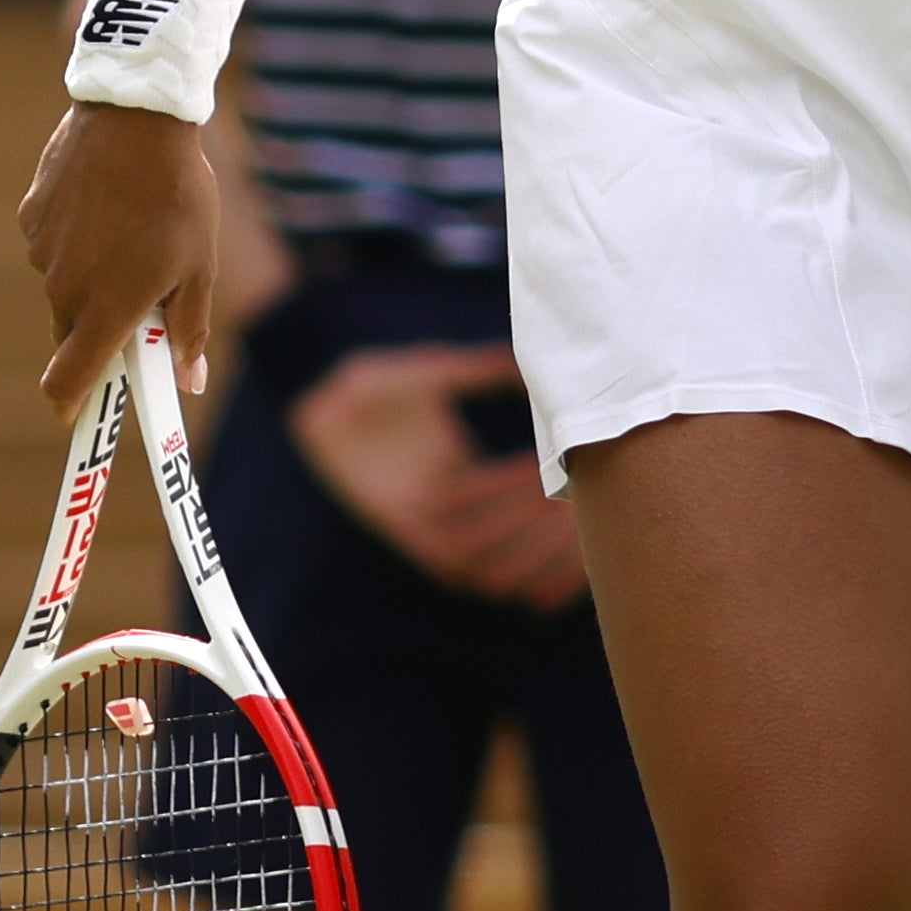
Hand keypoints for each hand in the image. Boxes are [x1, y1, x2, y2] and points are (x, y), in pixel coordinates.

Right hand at [20, 101, 219, 418]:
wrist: (136, 116)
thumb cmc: (179, 194)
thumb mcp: (200, 266)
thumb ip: (189, 329)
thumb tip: (189, 381)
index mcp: (106, 309)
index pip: (66, 382)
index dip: (69, 406)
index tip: (77, 417)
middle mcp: (65, 288)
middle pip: (71, 334)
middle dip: (98, 332)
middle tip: (137, 307)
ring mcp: (43, 252)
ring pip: (63, 288)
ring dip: (90, 281)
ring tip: (131, 238)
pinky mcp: (31, 217)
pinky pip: (52, 248)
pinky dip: (76, 243)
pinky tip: (106, 208)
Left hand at [288, 337, 588, 604]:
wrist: (319, 390)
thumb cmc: (379, 380)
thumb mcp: (442, 371)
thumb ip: (486, 369)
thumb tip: (536, 360)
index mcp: (467, 475)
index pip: (524, 512)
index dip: (557, 519)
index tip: (591, 496)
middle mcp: (452, 504)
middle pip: (514, 540)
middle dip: (548, 529)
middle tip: (577, 505)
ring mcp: (425, 518)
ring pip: (486, 548)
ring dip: (520, 532)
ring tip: (549, 504)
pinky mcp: (397, 524)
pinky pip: (445, 551)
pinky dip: (479, 538)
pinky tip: (503, 518)